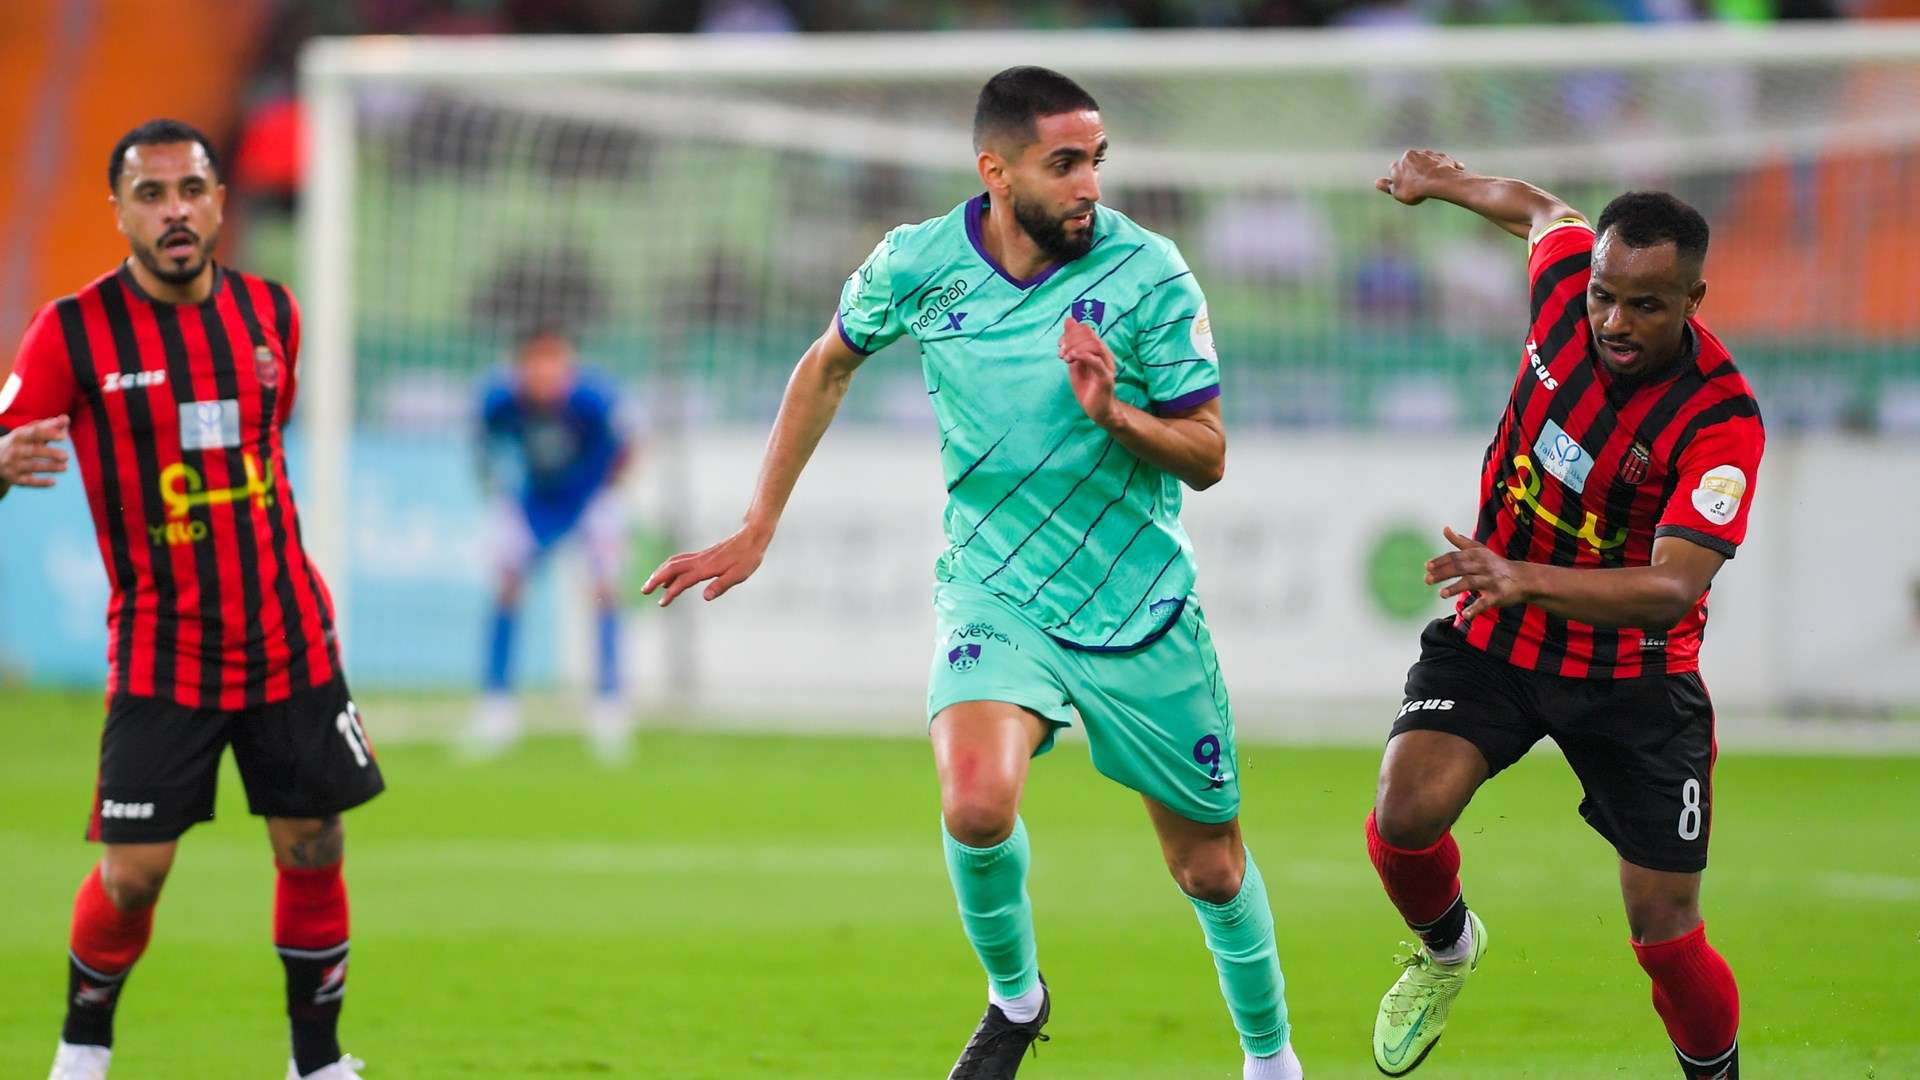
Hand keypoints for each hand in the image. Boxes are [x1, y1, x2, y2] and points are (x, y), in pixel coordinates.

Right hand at [0, 415, 70, 488]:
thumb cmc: (20, 443)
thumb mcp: (29, 433)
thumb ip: (48, 426)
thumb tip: (66, 418)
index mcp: (19, 436)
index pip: (34, 433)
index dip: (48, 434)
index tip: (63, 436)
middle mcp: (14, 450)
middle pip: (34, 451)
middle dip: (50, 453)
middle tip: (67, 456)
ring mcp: (13, 465)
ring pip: (32, 466)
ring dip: (50, 467)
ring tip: (65, 467)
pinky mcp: (14, 479)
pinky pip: (28, 481)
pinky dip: (40, 483)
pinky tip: (54, 482)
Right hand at [641, 525, 770, 606]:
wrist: (752, 537)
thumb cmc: (748, 558)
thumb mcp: (739, 575)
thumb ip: (722, 585)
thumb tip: (705, 597)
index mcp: (706, 568)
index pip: (683, 581)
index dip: (671, 593)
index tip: (661, 603)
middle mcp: (700, 561)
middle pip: (671, 568)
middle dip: (655, 579)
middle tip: (643, 591)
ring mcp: (700, 557)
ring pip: (674, 562)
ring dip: (660, 572)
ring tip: (651, 584)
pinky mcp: (703, 555)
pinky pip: (681, 560)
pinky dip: (670, 567)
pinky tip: (670, 575)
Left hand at [1059, 317, 1118, 427]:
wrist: (1097, 410)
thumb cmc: (1086, 387)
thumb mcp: (1074, 362)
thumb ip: (1072, 344)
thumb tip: (1069, 320)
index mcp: (1098, 350)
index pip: (1086, 330)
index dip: (1070, 333)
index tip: (1059, 345)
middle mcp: (1105, 355)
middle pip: (1090, 335)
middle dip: (1071, 340)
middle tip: (1061, 353)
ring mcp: (1107, 366)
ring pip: (1094, 345)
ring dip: (1076, 348)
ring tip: (1065, 358)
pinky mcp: (1106, 378)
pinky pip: (1097, 362)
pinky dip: (1083, 356)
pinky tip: (1072, 358)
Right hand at [1375, 149, 1468, 205]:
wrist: (1439, 181)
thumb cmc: (1415, 189)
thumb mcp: (1397, 192)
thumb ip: (1387, 186)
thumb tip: (1376, 182)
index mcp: (1400, 161)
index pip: (1395, 169)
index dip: (1400, 180)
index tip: (1405, 189)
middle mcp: (1412, 154)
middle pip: (1411, 164)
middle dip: (1414, 173)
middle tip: (1419, 187)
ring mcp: (1428, 154)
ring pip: (1426, 162)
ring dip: (1428, 171)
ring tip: (1433, 185)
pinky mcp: (1442, 157)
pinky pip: (1441, 164)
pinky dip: (1442, 170)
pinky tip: (1445, 180)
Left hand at [1425, 525, 1533, 618]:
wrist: (1523, 578)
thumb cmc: (1496, 564)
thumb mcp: (1479, 550)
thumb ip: (1461, 541)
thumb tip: (1445, 529)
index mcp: (1477, 555)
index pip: (1456, 556)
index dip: (1441, 561)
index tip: (1427, 566)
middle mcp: (1483, 566)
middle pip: (1460, 567)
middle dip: (1443, 573)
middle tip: (1427, 580)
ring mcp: (1491, 580)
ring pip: (1471, 582)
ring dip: (1455, 588)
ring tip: (1441, 594)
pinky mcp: (1497, 596)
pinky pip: (1485, 602)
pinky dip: (1475, 609)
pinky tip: (1465, 615)